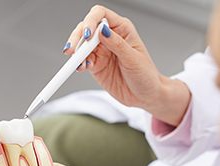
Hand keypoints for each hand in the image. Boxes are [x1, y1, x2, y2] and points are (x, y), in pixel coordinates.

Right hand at [64, 5, 190, 125]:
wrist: (145, 96)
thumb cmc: (146, 75)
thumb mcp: (133, 59)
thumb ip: (117, 44)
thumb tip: (102, 30)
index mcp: (122, 29)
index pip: (101, 15)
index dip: (91, 21)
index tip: (87, 35)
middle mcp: (109, 37)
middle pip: (86, 28)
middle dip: (78, 38)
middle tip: (73, 50)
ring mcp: (101, 51)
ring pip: (81, 45)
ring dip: (76, 53)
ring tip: (77, 62)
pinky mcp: (96, 65)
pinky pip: (82, 60)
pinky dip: (79, 63)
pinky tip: (82, 67)